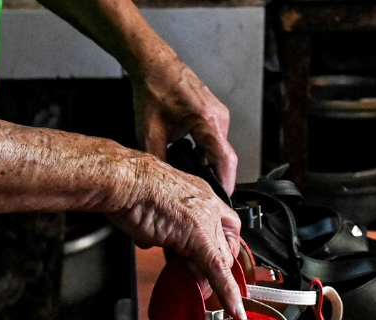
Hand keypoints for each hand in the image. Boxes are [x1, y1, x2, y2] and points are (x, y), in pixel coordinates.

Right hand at [106, 154, 245, 319]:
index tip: (210, 261)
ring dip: (211, 279)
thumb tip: (153, 240)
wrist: (121, 180)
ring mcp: (205, 220)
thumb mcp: (151, 206)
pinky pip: (217, 271)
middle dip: (215, 266)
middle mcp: (207, 203)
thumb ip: (159, 224)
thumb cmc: (127, 186)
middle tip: (201, 282)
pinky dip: (227, 292)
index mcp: (198, 193)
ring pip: (221, 258)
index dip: (220, 246)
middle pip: (225, 244)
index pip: (223, 224)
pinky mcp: (197, 237)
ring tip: (197, 290)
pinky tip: (233, 308)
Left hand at [132, 55, 237, 193]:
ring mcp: (219, 115)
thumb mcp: (150, 132)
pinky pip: (215, 140)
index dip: (226, 182)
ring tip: (192, 173)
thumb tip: (166, 181)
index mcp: (206, 120)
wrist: (155, 65)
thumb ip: (160, 160)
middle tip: (202, 192)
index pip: (224, 159)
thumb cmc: (154, 89)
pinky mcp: (215, 114)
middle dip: (215, 176)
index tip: (223, 198)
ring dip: (208, 163)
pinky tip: (191, 156)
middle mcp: (218, 117)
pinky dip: (206, 152)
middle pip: (224, 157)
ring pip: (219, 149)